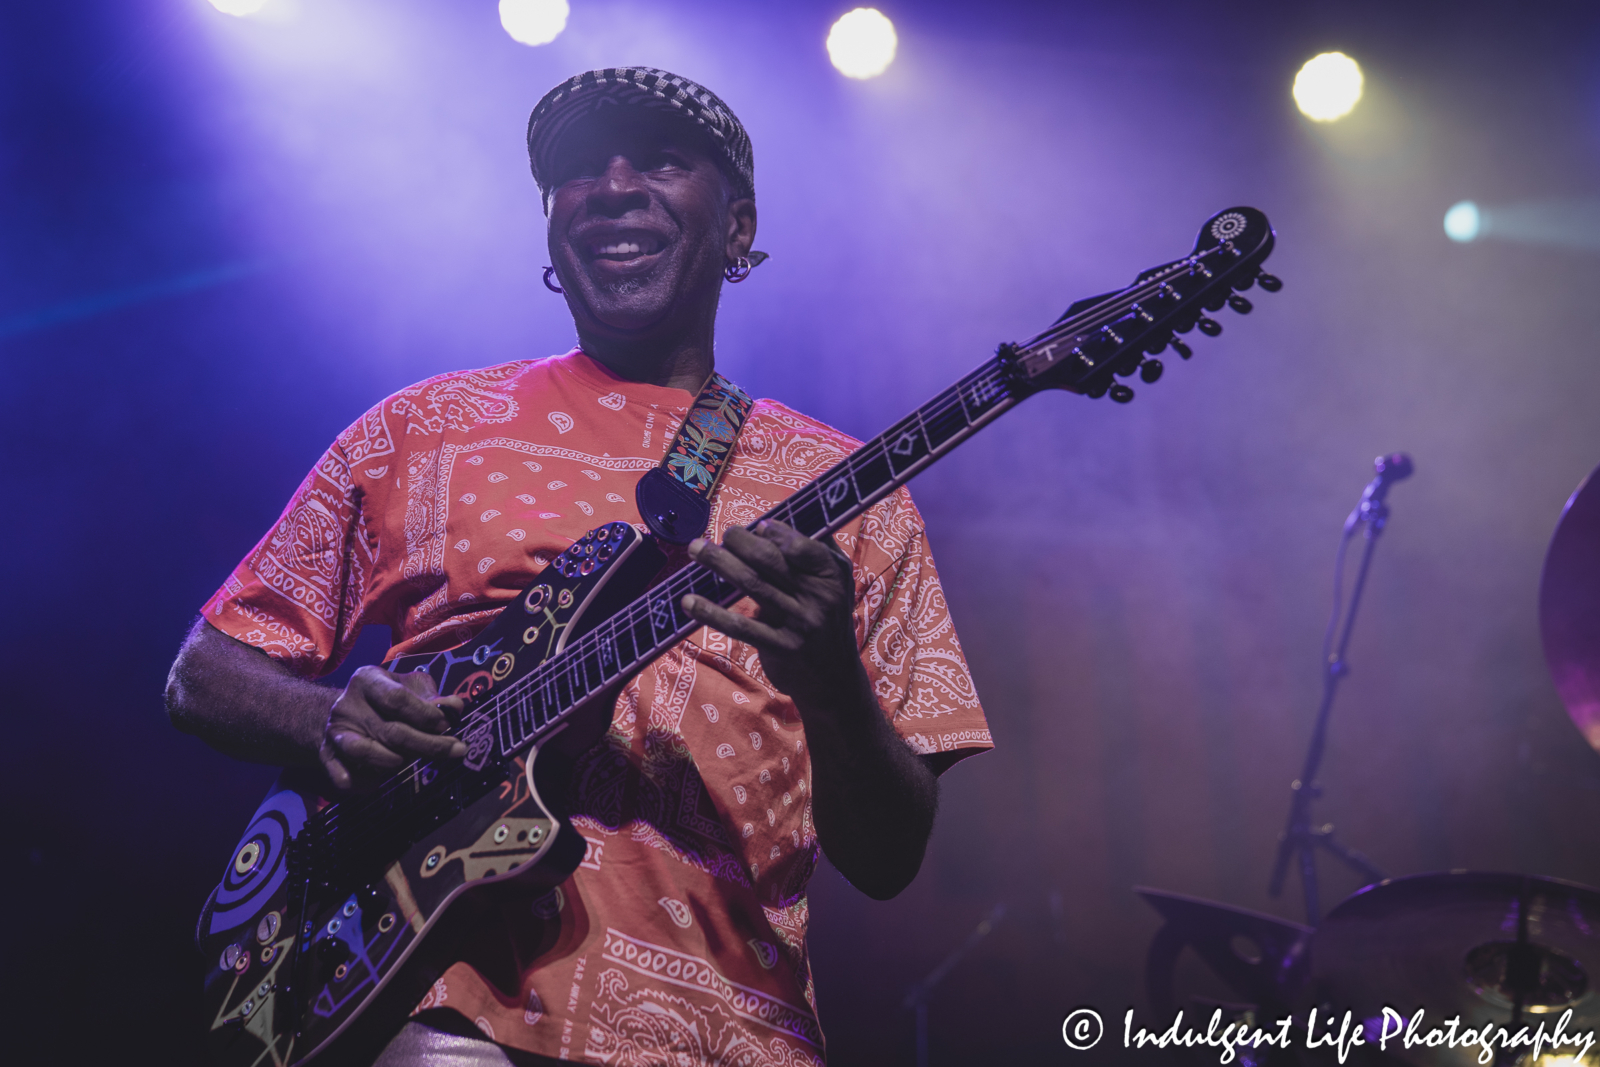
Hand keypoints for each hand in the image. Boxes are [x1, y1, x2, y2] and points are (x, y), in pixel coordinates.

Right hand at [319, 666, 466, 790]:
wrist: (346, 714)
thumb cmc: (387, 699)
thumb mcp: (410, 687)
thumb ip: (433, 697)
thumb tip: (455, 707)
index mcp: (367, 680)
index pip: (396, 698)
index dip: (425, 714)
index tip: (448, 725)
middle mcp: (346, 705)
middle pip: (389, 731)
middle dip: (428, 744)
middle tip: (455, 750)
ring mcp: (335, 733)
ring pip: (365, 753)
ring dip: (395, 762)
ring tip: (411, 761)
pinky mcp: (326, 757)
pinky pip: (345, 778)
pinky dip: (365, 783)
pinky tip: (380, 782)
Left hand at [681, 520, 865, 711]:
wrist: (834, 679)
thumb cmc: (825, 620)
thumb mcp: (835, 583)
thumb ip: (816, 551)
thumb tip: (780, 519)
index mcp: (833, 574)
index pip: (803, 546)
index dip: (777, 532)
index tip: (754, 526)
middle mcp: (819, 597)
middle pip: (771, 561)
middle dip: (740, 542)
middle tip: (720, 535)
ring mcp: (800, 623)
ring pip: (752, 585)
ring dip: (719, 563)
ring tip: (696, 549)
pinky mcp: (781, 647)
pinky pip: (741, 626)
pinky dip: (712, 612)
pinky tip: (689, 601)